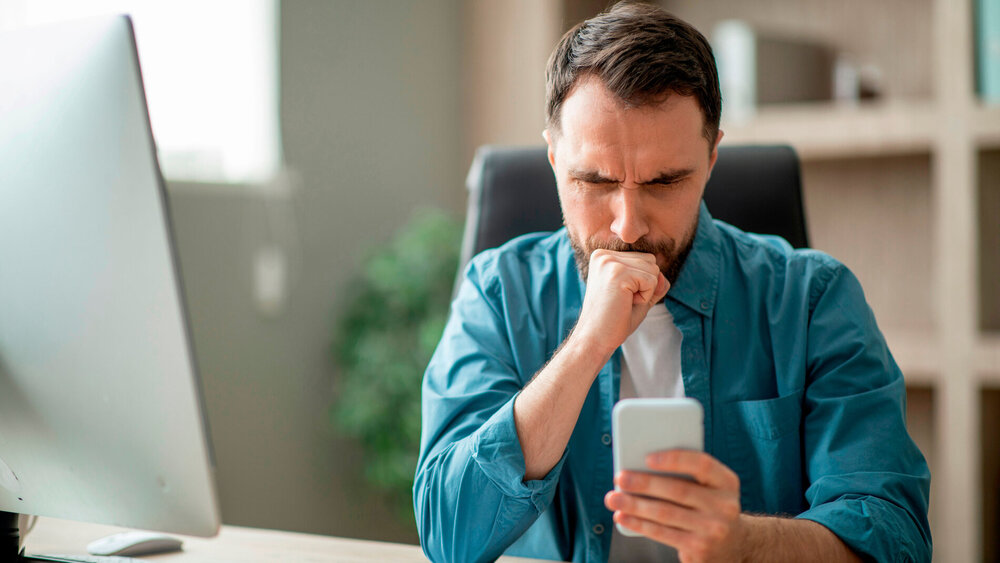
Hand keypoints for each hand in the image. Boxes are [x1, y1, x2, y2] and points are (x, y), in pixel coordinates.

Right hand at [573, 249, 668, 356]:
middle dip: (646, 285)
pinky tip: (625, 304)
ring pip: (653, 270)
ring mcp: (609, 262)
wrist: (595, 339)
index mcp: (604, 256)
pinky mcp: (617, 273)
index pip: (644, 259)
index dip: (642, 283)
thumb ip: (653, 283)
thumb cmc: (614, 320)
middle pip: (651, 261)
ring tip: (623, 302)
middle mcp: (604, 255)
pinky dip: (645, 298)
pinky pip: (651, 281)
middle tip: (623, 301)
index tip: (620, 297)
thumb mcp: (637, 297)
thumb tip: (663, 276)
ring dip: (646, 292)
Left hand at [604, 450, 743, 561]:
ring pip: (666, 513)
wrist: (732, 546)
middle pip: (679, 490)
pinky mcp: (700, 548)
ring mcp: (713, 529)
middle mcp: (725, 505)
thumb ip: (686, 476)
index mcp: (727, 482)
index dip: (674, 459)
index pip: (702, 464)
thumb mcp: (709, 489)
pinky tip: (623, 516)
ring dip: (635, 505)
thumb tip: (641, 467)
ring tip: (613, 498)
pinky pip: (663, 533)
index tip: (647, 458)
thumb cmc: (708, 508)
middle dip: (645, 483)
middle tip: (620, 478)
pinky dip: (639, 523)